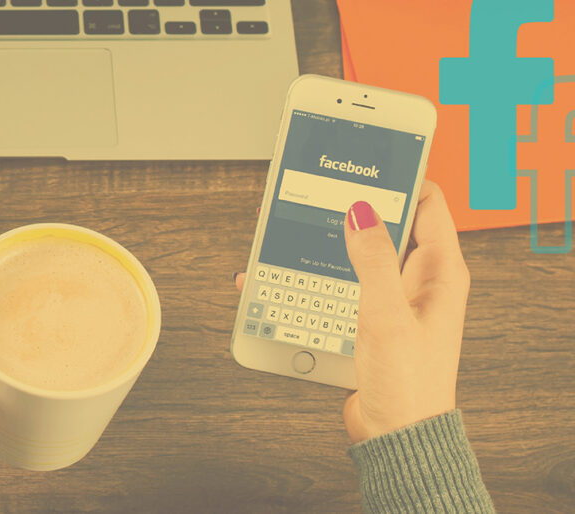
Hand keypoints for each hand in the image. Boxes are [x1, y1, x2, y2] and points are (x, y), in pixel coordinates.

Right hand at [235, 180, 469, 442]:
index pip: (429, 203)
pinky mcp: (372, 318)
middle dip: (358, 209)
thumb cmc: (407, 384)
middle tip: (324, 193)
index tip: (370, 162)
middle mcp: (421, 281)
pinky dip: (321, 278)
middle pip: (391, 224)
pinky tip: (291, 279)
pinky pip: (346, 284)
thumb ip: (374, 260)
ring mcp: (395, 299)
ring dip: (333, 246)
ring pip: (362, 254)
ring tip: (300, 233)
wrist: (396, 434)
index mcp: (441, 273)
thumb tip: (361, 212)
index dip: (403, 178)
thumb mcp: (387, 315)